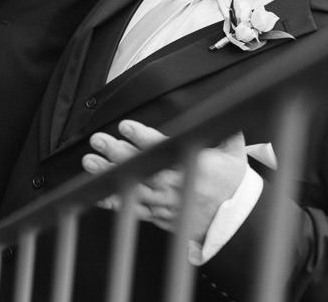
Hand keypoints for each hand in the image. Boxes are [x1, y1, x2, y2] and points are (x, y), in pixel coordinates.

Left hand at [81, 120, 245, 241]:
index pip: (165, 148)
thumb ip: (223, 129)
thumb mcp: (233, 153)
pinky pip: (133, 208)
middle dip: (118, 152)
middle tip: (98, 139)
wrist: (237, 222)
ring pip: (133, 187)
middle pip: (143, 167)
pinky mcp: (160, 216)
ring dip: (109, 174)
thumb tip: (222, 104)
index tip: (125, 126)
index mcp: (197, 166)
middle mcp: (177, 185)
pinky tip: (96, 190)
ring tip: (89, 161)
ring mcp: (166, 203)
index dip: (144, 137)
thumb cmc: (232, 183)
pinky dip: (114, 201)